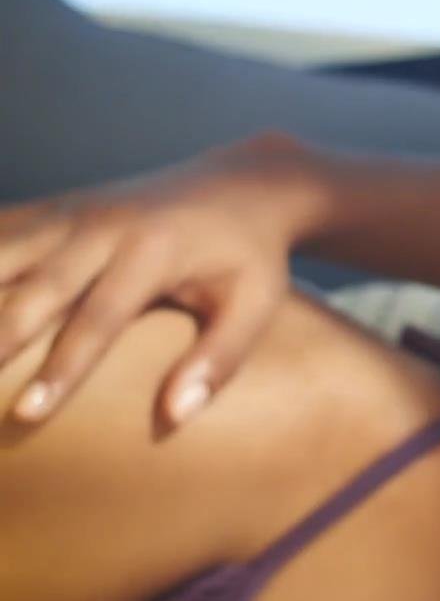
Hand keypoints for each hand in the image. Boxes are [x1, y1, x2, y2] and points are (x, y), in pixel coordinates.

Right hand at [0, 133, 315, 430]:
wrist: (242, 183)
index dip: (59, 370)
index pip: (96, 319)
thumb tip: (176, 416)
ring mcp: (68, 213)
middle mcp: (99, 227)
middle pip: (27, 290)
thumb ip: (218, 360)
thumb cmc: (251, 258)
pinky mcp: (50, 209)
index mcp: (150, 252)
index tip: (24, 417)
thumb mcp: (255, 305)